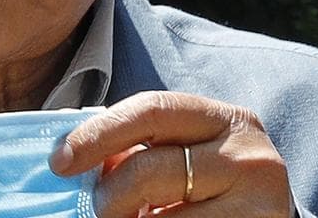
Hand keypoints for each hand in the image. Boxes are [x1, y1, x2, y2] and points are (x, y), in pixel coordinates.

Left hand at [50, 92, 292, 217]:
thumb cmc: (214, 186)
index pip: (151, 110)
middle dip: (109, 194)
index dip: (97, 134)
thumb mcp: (187, 153)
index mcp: (226, 119)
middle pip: (150, 169)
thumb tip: (73, 156)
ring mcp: (258, 200)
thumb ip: (142, 147)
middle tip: (97, 209)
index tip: (60, 161)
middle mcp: (248, 155)